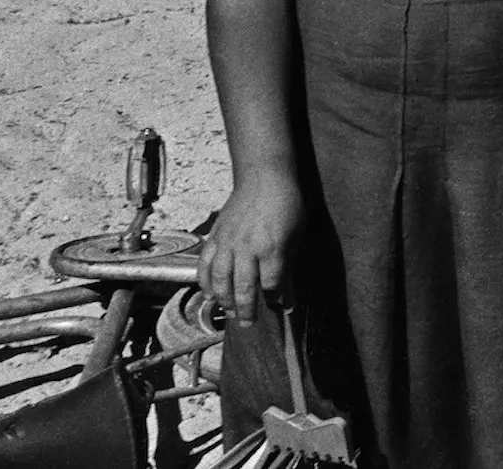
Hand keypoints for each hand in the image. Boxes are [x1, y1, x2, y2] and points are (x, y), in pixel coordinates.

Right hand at [199, 170, 300, 327]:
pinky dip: (205, 282)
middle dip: (246, 309)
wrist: (263, 178)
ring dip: (223, 300)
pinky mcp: (215, 237)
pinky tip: (210, 294)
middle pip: (243, 287)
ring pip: (220, 280)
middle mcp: (246, 247)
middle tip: (248, 324)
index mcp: (271, 247)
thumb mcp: (297, 235)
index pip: (272, 283)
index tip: (279, 306)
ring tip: (230, 313)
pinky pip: (205, 265)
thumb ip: (289, 267)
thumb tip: (287, 298)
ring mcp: (227, 242)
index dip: (276, 298)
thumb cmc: (287, 206)